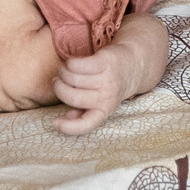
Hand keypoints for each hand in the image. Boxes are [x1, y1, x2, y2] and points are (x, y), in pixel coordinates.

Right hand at [52, 12, 165, 134]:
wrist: (133, 65)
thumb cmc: (110, 86)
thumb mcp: (100, 103)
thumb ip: (83, 112)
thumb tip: (67, 118)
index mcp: (104, 111)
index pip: (85, 125)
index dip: (68, 127)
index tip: (55, 122)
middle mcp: (107, 97)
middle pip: (74, 97)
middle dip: (59, 89)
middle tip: (57, 82)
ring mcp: (107, 79)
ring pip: (74, 78)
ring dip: (63, 73)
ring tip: (64, 71)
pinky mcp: (105, 61)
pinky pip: (79, 64)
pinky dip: (70, 63)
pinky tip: (71, 63)